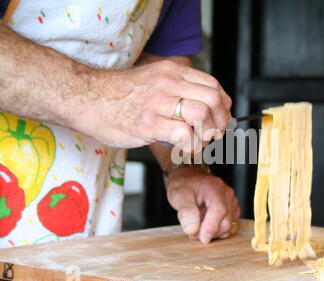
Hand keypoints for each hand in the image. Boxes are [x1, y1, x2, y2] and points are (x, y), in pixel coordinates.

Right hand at [78, 60, 231, 151]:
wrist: (85, 97)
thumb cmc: (119, 94)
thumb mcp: (153, 80)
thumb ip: (177, 90)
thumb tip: (203, 110)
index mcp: (172, 72)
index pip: (214, 86)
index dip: (223, 107)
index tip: (219, 121)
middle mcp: (168, 83)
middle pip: (213, 100)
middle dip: (219, 123)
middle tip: (211, 136)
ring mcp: (157, 103)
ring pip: (201, 115)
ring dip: (205, 136)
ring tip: (195, 144)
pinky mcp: (147, 124)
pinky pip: (183, 134)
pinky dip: (189, 146)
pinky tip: (181, 149)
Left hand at [165, 165, 240, 243]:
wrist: (190, 179)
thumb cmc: (184, 185)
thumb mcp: (178, 195)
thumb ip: (185, 212)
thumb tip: (192, 229)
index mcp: (215, 188)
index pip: (219, 210)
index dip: (211, 227)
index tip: (201, 237)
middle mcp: (227, 194)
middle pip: (225, 221)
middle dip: (209, 232)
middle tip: (192, 232)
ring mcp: (232, 202)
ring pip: (228, 226)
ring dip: (212, 232)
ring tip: (197, 225)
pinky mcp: (232, 209)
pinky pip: (228, 226)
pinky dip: (216, 230)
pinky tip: (205, 223)